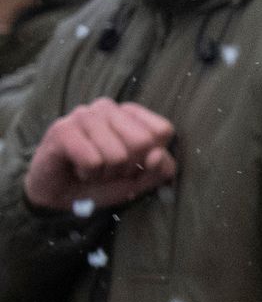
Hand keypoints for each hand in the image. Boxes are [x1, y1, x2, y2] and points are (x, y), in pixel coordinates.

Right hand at [25, 101, 177, 212]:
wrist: (59, 195)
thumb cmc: (102, 182)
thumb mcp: (140, 180)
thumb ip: (160, 170)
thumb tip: (158, 154)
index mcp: (130, 113)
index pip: (162, 130)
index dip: (151, 157)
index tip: (132, 164)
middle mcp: (107, 107)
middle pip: (142, 141)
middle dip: (128, 167)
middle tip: (110, 169)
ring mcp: (83, 115)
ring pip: (117, 155)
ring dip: (106, 173)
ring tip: (92, 169)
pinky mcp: (62, 129)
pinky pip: (93, 161)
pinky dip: (89, 174)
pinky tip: (78, 169)